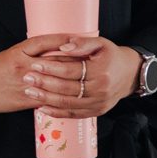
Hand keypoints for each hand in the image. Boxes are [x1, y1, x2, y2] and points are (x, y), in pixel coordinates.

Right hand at [0, 34, 92, 113]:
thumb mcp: (11, 54)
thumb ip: (30, 52)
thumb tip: (53, 49)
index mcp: (18, 52)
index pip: (44, 42)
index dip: (61, 39)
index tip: (76, 37)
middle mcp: (24, 66)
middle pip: (53, 60)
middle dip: (72, 58)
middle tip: (90, 55)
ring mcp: (26, 83)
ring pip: (54, 78)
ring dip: (71, 76)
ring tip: (87, 73)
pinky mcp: (27, 98)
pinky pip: (49, 96)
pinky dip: (62, 94)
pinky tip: (75, 92)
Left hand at [17, 36, 141, 120]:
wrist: (130, 74)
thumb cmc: (111, 56)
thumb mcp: (101, 43)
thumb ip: (82, 43)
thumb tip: (64, 46)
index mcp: (101, 71)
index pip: (70, 70)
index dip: (51, 67)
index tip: (34, 64)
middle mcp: (101, 90)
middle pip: (67, 88)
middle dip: (44, 83)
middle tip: (26, 78)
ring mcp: (99, 103)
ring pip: (68, 103)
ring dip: (46, 98)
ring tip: (29, 92)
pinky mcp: (97, 112)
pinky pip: (74, 114)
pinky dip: (56, 112)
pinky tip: (42, 107)